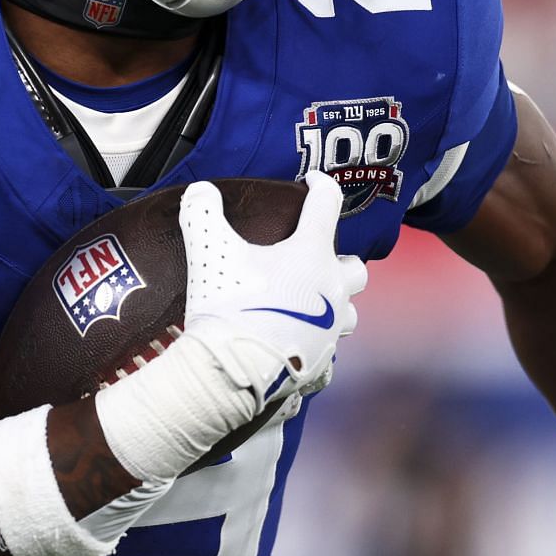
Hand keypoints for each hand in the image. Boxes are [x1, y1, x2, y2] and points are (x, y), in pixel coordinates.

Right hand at [179, 171, 368, 415]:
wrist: (231, 373)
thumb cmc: (227, 306)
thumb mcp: (208, 249)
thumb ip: (203, 212)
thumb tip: (200, 191)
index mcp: (312, 255)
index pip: (327, 205)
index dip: (321, 187)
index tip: (313, 182)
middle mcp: (331, 290)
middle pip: (355, 268)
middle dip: (339, 260)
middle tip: (314, 259)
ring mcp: (330, 330)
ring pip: (350, 312)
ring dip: (336, 304)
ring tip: (308, 303)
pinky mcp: (321, 362)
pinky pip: (329, 350)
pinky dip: (316, 342)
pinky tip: (296, 341)